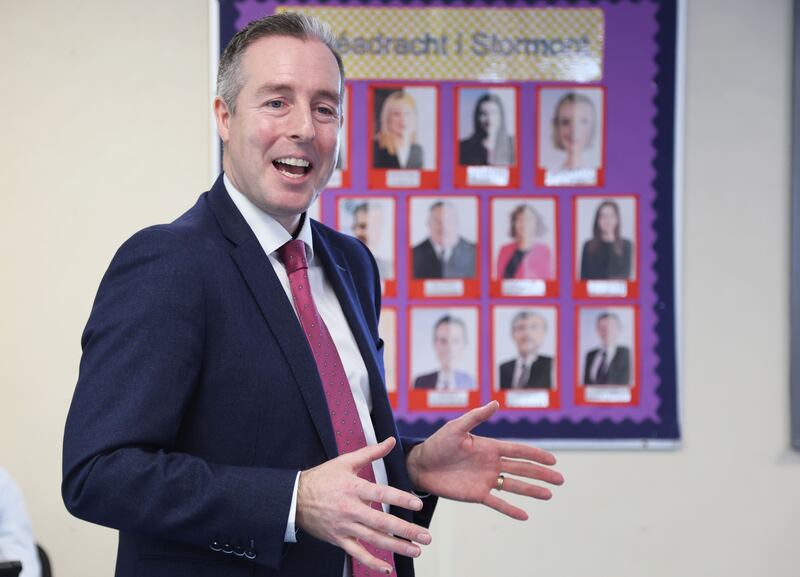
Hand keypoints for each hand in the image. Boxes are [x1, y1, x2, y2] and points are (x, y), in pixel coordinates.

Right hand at [296, 437, 432, 573]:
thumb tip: (391, 441)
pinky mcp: (338, 539)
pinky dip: (372, 562)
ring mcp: (344, 527)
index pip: (381, 494)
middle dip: (406, 530)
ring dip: (396, 547)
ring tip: (416, 551)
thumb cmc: (322, 478)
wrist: (294, 498)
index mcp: (353, 488)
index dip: (400, 499)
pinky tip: (387, 568)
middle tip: (425, 536)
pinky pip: (357, 554)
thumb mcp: (346, 461)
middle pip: (381, 522)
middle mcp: (350, 509)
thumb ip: (371, 452)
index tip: (417, 504)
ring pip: (373, 540)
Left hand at [405, 401, 563, 519]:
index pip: (518, 450)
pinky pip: (497, 503)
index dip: (536, 455)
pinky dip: (511, 509)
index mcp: (489, 447)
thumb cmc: (437, 443)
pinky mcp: (477, 494)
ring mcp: (485, 480)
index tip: (553, 460)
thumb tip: (495, 403)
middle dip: (541, 474)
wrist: (421, 465)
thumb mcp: (456, 427)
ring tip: (550, 495)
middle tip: (561, 479)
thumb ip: (476, 417)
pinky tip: (525, 515)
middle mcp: (491, 464)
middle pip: (522, 469)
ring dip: (532, 490)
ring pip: (514, 486)